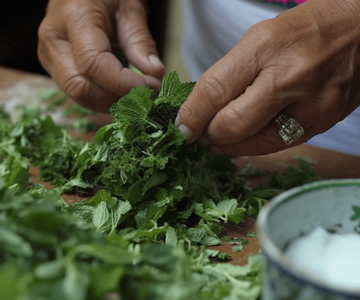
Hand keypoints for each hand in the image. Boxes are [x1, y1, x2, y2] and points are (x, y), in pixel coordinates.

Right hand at [37, 0, 164, 111]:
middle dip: (117, 99)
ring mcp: (49, 56)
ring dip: (111, 102)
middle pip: (80, 88)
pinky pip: (78, 91)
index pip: (94, 65)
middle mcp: (53, 40)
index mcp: (72, 18)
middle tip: (147, 96)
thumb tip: (154, 74)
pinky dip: (103, 98)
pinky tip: (122, 92)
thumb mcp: (129, 6)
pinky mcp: (53, 66)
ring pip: (77, 96)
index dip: (124, 84)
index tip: (152, 86)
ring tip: (138, 94)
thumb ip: (140, 40)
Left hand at [175, 0, 359, 155]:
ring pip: (253, 143)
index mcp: (267, 47)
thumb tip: (198, 110)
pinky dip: (252, 146)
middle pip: (231, 125)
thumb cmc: (306, 30)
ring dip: (226, 146)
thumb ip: (229, 74)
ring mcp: (311, 105)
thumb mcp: (259, 38)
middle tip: (196, 135)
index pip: (214, 90)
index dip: (191, 115)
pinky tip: (241, 141)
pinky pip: (277, 145)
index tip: (180, 127)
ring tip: (215, 140)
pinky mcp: (323, 123)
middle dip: (206, 135)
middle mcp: (290, 78)